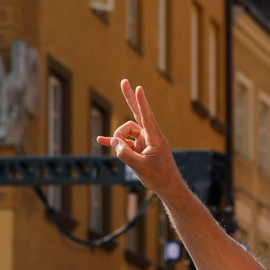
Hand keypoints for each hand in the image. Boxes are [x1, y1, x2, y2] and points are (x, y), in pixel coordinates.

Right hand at [96, 80, 184, 197]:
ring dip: (118, 139)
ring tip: (116, 149)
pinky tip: (101, 140)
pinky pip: (125, 142)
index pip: (146, 117)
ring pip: (126, 132)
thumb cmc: (159, 178)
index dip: (141, 102)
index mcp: (155, 139)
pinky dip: (115, 142)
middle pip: (138, 113)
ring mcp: (144, 141)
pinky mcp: (140, 148)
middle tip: (124, 81)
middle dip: (130, 98)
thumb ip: (125, 154)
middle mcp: (150, 136)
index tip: (139, 88)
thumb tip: (114, 142)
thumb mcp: (140, 167)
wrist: (168, 188)